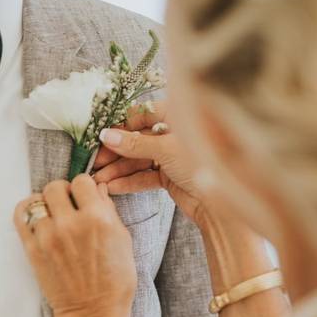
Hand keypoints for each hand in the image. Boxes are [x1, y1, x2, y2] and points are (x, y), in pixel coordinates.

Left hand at [14, 175, 136, 316]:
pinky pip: (21, 216)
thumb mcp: (123, 241)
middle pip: (56, 187)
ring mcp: (48, 236)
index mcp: (98, 218)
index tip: (85, 199)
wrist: (94, 313)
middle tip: (69, 207)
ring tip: (55, 217)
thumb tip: (97, 189)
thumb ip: (109, 210)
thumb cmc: (115, 280)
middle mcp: (71, 224)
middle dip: (64, 194)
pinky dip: (27, 211)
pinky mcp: (32, 249)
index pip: (82, 182)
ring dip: (47, 205)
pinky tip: (37, 218)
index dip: (84, 189)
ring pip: (38, 199)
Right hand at [92, 101, 205, 222]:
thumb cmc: (200, 164)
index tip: (103, 136)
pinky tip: (113, 186)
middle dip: (116, 152)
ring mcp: (170, 156)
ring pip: (138, 160)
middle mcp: (173, 134)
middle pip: (137, 139)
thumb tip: (106, 135)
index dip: (121, 126)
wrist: (220, 202)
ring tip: (99, 179)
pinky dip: (130, 181)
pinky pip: (145, 176)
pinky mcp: (169, 177)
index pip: (142, 114)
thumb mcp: (165, 149)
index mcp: (177, 117)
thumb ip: (134, 143)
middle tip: (96, 162)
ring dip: (118, 169)